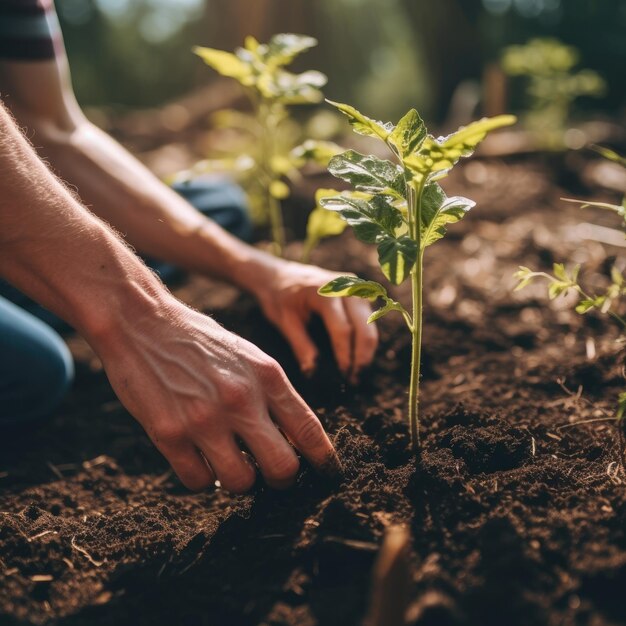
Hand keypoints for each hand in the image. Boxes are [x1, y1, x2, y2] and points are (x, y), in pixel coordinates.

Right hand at [95, 298, 337, 492]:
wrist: (142, 322)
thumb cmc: (200, 342)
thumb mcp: (249, 357)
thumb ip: (273, 394)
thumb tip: (296, 440)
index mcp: (268, 376)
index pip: (310, 431)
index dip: (324, 460)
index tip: (328, 474)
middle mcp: (241, 399)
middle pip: (283, 469)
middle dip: (280, 478)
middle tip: (267, 471)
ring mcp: (204, 419)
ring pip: (242, 484)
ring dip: (239, 480)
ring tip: (228, 462)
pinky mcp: (169, 434)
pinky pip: (199, 482)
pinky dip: (202, 477)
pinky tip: (197, 457)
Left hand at [247, 259, 378, 382]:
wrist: (279, 275)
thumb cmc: (279, 297)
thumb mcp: (285, 322)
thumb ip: (301, 346)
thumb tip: (314, 372)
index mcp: (324, 292)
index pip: (343, 329)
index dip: (345, 355)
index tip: (343, 376)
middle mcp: (345, 286)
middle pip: (364, 327)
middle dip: (362, 356)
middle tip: (354, 379)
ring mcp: (355, 287)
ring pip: (370, 324)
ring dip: (366, 350)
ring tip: (356, 372)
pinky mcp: (358, 292)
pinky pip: (367, 319)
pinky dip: (364, 339)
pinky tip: (356, 357)